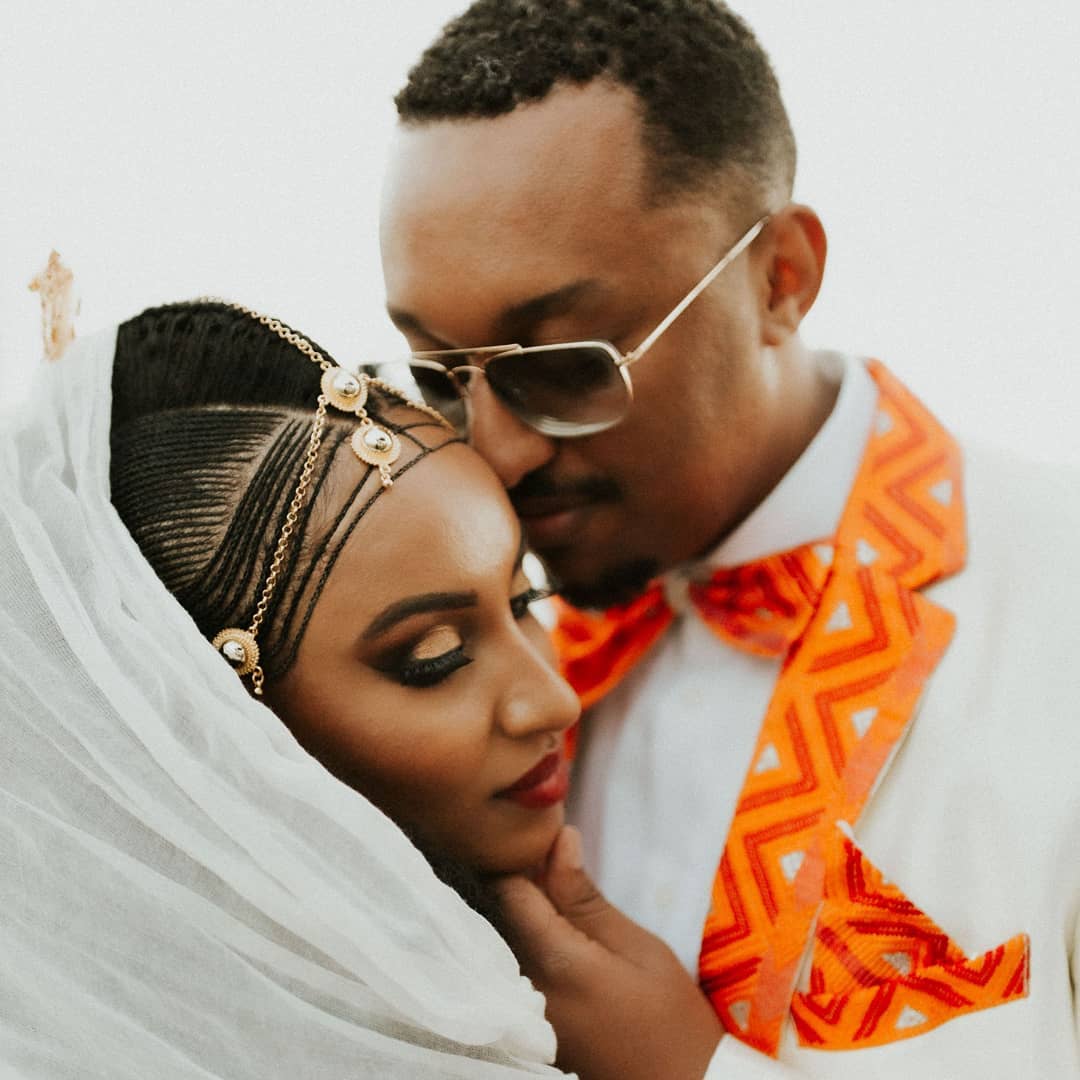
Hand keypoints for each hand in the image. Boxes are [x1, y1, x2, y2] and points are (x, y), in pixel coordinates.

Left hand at [494, 826, 723, 1079]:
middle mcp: (523, 989)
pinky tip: (553, 939)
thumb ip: (585, 897)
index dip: (519, 857)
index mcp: (554, 963)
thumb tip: (558, 840)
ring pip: (501, 943)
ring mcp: (521, 1014)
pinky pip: (510, 972)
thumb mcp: (638, 947)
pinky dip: (523, 947)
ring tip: (556, 898)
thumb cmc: (671, 1017)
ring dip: (520, 915)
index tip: (540, 838)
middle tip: (550, 861)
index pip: (508, 891)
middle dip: (518, 884)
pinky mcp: (527, 1030)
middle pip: (498, 917)